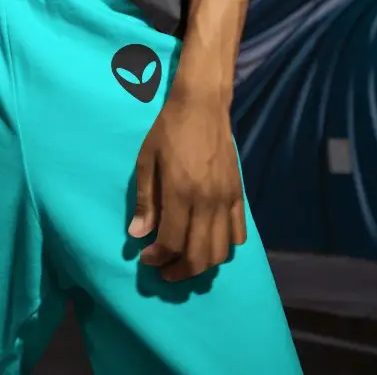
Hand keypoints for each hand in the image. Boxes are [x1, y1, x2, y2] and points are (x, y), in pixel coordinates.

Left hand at [128, 91, 245, 281]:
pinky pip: (238, 234)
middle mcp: (207, 201)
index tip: (145, 257)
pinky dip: (224, 247)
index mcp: (181, 192)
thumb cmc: (168, 129)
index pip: (172, 242)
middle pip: (198, 256)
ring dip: (201, 264)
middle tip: (163, 269)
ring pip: (220, 252)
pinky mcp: (238, 194)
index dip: (157, 257)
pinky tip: (207, 241)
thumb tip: (137, 235)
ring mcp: (226, 199)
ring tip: (184, 260)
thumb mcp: (146, 160)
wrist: (202, 105)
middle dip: (178, 272)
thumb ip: (145, 200)